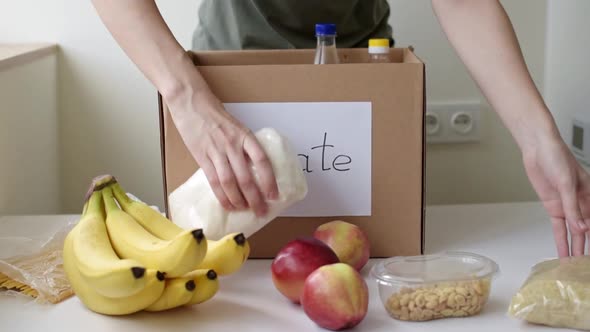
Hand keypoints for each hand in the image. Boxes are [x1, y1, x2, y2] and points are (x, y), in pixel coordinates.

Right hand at [167, 87, 278, 216]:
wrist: (192, 103)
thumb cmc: (215, 115)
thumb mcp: (236, 127)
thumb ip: (244, 145)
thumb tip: (252, 168)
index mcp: (245, 136)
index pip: (262, 161)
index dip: (269, 180)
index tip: (274, 195)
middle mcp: (232, 145)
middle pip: (246, 177)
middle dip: (255, 198)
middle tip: (262, 211)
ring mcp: (216, 152)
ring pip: (230, 183)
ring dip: (238, 200)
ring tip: (245, 210)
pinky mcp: (202, 157)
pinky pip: (214, 181)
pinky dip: (222, 196)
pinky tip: (228, 204)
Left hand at [523, 135, 589, 256]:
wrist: (537, 148)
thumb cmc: (557, 158)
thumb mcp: (566, 183)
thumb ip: (573, 208)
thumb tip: (581, 229)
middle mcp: (582, 203)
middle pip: (586, 230)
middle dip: (586, 246)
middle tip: (584, 265)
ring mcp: (567, 206)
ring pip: (573, 231)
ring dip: (574, 247)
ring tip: (574, 264)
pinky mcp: (554, 206)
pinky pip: (558, 226)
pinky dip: (560, 238)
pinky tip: (562, 251)